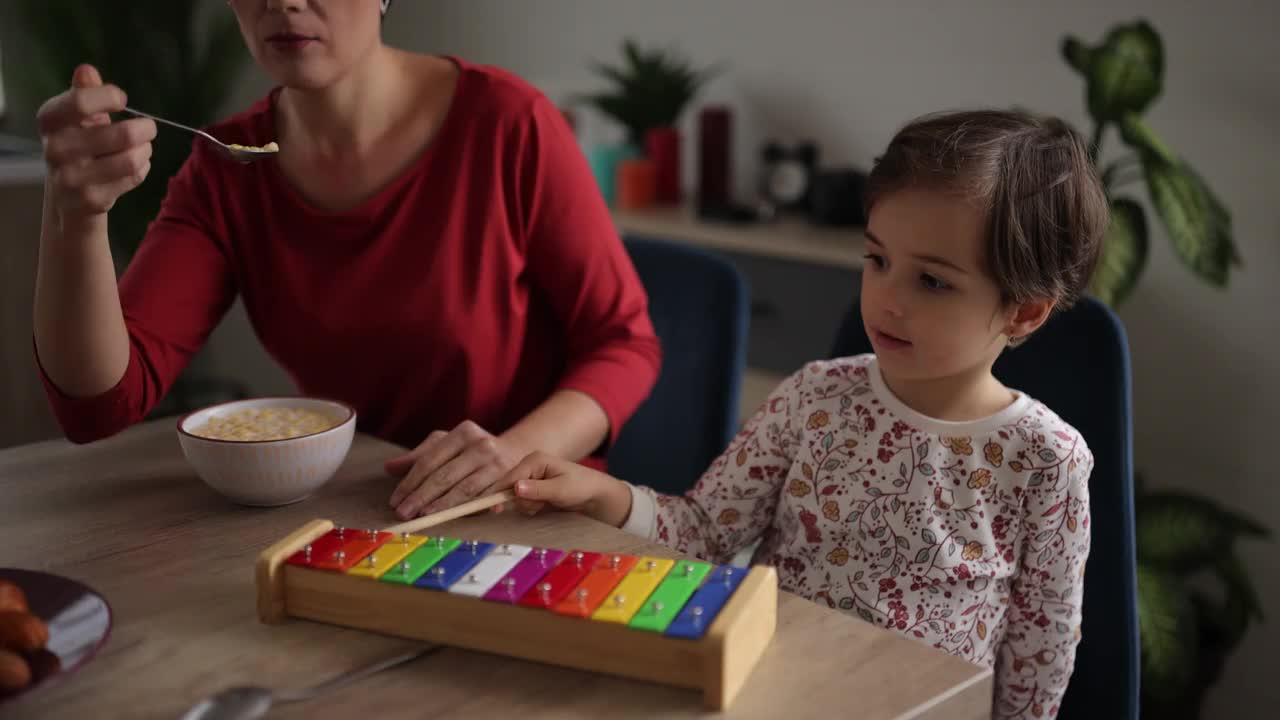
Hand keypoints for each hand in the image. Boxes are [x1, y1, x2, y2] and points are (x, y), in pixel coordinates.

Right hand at [36, 64, 155, 219]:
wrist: (69, 195)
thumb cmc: (79, 144)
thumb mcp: (78, 116)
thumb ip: (84, 92)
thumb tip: (87, 71)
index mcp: (50, 120)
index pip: (81, 102)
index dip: (109, 97)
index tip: (122, 100)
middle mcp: (55, 149)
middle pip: (122, 134)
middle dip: (145, 129)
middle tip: (148, 128)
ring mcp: (71, 177)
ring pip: (131, 159)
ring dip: (145, 150)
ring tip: (144, 148)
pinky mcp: (90, 200)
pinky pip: (133, 177)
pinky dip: (142, 169)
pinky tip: (136, 166)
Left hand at [386, 421, 524, 519]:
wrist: (516, 451)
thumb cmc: (473, 449)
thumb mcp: (447, 445)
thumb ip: (419, 456)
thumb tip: (389, 468)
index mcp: (463, 432)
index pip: (430, 460)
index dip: (411, 482)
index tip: (396, 500)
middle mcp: (481, 445)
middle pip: (445, 475)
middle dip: (422, 497)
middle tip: (404, 513)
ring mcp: (497, 463)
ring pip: (464, 489)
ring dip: (443, 505)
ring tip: (424, 516)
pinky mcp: (508, 481)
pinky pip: (483, 499)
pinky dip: (469, 510)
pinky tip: (454, 517)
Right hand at [505, 451, 632, 526]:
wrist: (595, 496)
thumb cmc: (581, 487)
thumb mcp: (561, 489)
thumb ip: (538, 490)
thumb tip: (516, 488)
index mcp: (534, 460)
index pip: (509, 478)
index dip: (499, 493)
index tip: (494, 509)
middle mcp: (529, 467)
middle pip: (509, 489)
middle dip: (522, 501)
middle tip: (540, 506)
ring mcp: (530, 479)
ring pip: (515, 498)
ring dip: (528, 506)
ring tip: (547, 504)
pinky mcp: (532, 490)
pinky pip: (522, 503)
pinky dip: (531, 508)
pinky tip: (544, 506)